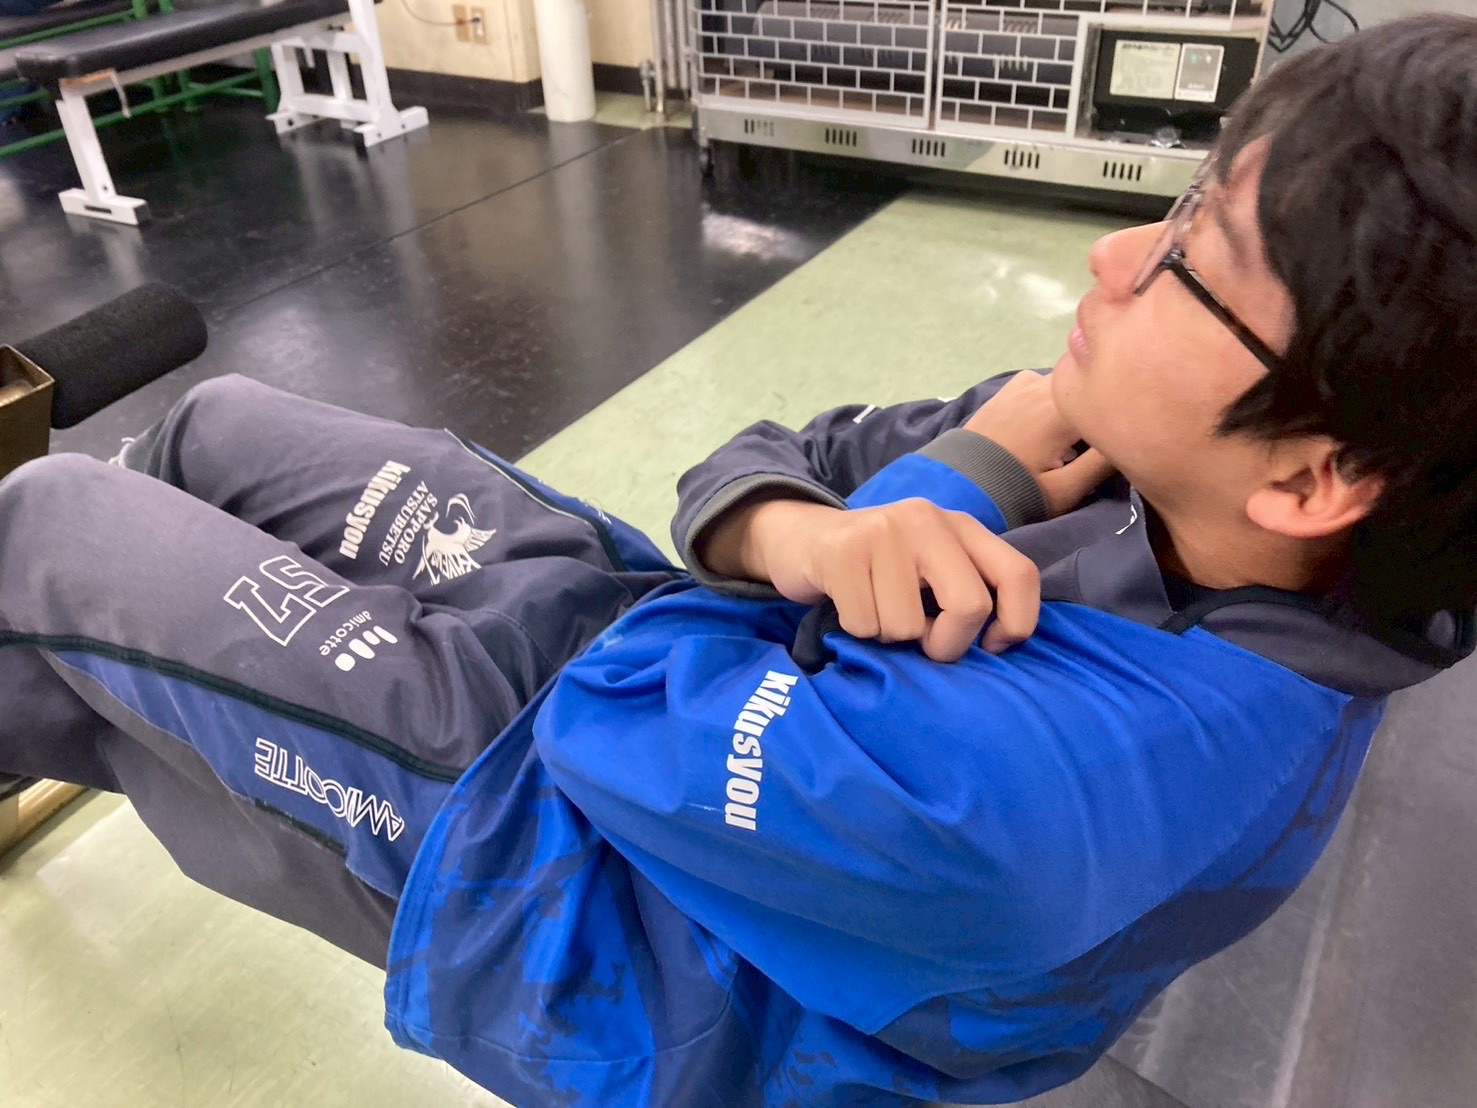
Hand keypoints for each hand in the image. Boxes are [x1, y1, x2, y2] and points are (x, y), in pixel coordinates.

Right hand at [708, 497, 1040, 661]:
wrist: (799, 538)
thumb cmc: (877, 568)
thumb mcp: (930, 568)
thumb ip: (967, 590)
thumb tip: (994, 645)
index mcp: (960, 526)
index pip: (1019, 575)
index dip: (1016, 623)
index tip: (990, 645)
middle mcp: (927, 520)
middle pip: (970, 606)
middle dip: (946, 644)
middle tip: (921, 642)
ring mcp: (883, 531)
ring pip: (908, 626)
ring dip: (888, 636)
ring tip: (874, 610)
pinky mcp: (842, 551)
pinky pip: (865, 624)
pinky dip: (856, 630)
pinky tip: (847, 604)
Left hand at [963, 371, 1115, 515]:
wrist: (956, 486)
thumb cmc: (1014, 492)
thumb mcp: (1066, 490)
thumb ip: (1104, 461)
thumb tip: (1135, 435)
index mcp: (1065, 405)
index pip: (1113, 396)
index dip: (1123, 416)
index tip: (1126, 438)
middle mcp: (1047, 382)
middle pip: (1091, 387)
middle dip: (1100, 408)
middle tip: (1099, 442)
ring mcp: (1026, 381)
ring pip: (1070, 384)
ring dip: (1077, 403)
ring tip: (1074, 438)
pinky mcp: (1011, 387)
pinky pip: (1046, 385)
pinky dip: (1053, 399)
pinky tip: (1047, 426)